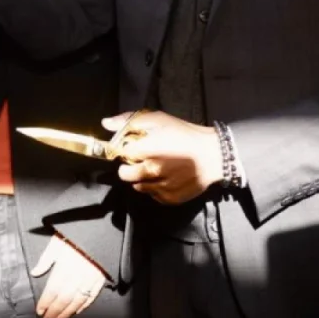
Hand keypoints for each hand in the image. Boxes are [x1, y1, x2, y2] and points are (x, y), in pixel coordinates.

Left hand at [31, 235, 106, 317]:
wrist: (98, 229)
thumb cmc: (74, 234)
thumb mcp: (56, 241)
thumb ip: (46, 259)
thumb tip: (34, 273)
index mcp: (65, 265)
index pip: (53, 289)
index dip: (45, 302)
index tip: (39, 312)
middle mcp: (77, 274)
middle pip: (64, 298)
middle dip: (54, 312)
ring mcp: (90, 277)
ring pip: (77, 300)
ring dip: (67, 313)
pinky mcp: (101, 277)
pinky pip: (92, 295)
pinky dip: (84, 305)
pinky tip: (76, 312)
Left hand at [104, 110, 225, 204]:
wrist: (213, 154)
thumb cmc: (184, 134)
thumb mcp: (157, 119)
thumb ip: (129, 121)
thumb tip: (106, 124)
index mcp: (145, 150)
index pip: (119, 153)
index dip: (124, 149)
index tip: (132, 147)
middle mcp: (151, 170)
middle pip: (124, 174)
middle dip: (129, 166)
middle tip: (142, 159)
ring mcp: (161, 186)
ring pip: (137, 186)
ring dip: (141, 178)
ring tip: (156, 168)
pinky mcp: (170, 198)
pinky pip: (153, 196)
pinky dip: (155, 188)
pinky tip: (164, 178)